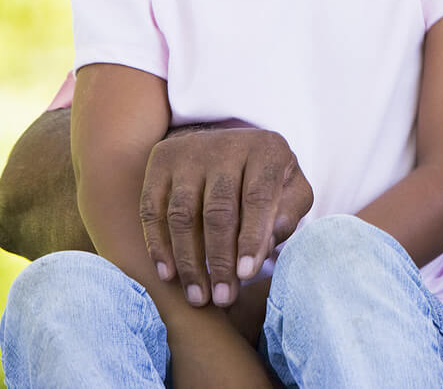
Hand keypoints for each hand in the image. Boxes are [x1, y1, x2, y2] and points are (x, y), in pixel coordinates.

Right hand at [139, 127, 310, 308]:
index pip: (258, 198)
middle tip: (222, 297)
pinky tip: (168, 275)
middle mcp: (226, 145)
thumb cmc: (267, 180)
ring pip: (182, 214)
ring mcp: (189, 151)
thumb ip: (286, 217)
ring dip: (188, 260)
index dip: (252, 238)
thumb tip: (262, 249)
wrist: (228, 146)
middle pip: (218, 210)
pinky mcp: (161, 161)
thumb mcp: (290, 191)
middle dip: (219, 259)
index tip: (246, 275)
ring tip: (198, 296)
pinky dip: (158, 245)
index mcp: (267, 150)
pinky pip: (153, 210)